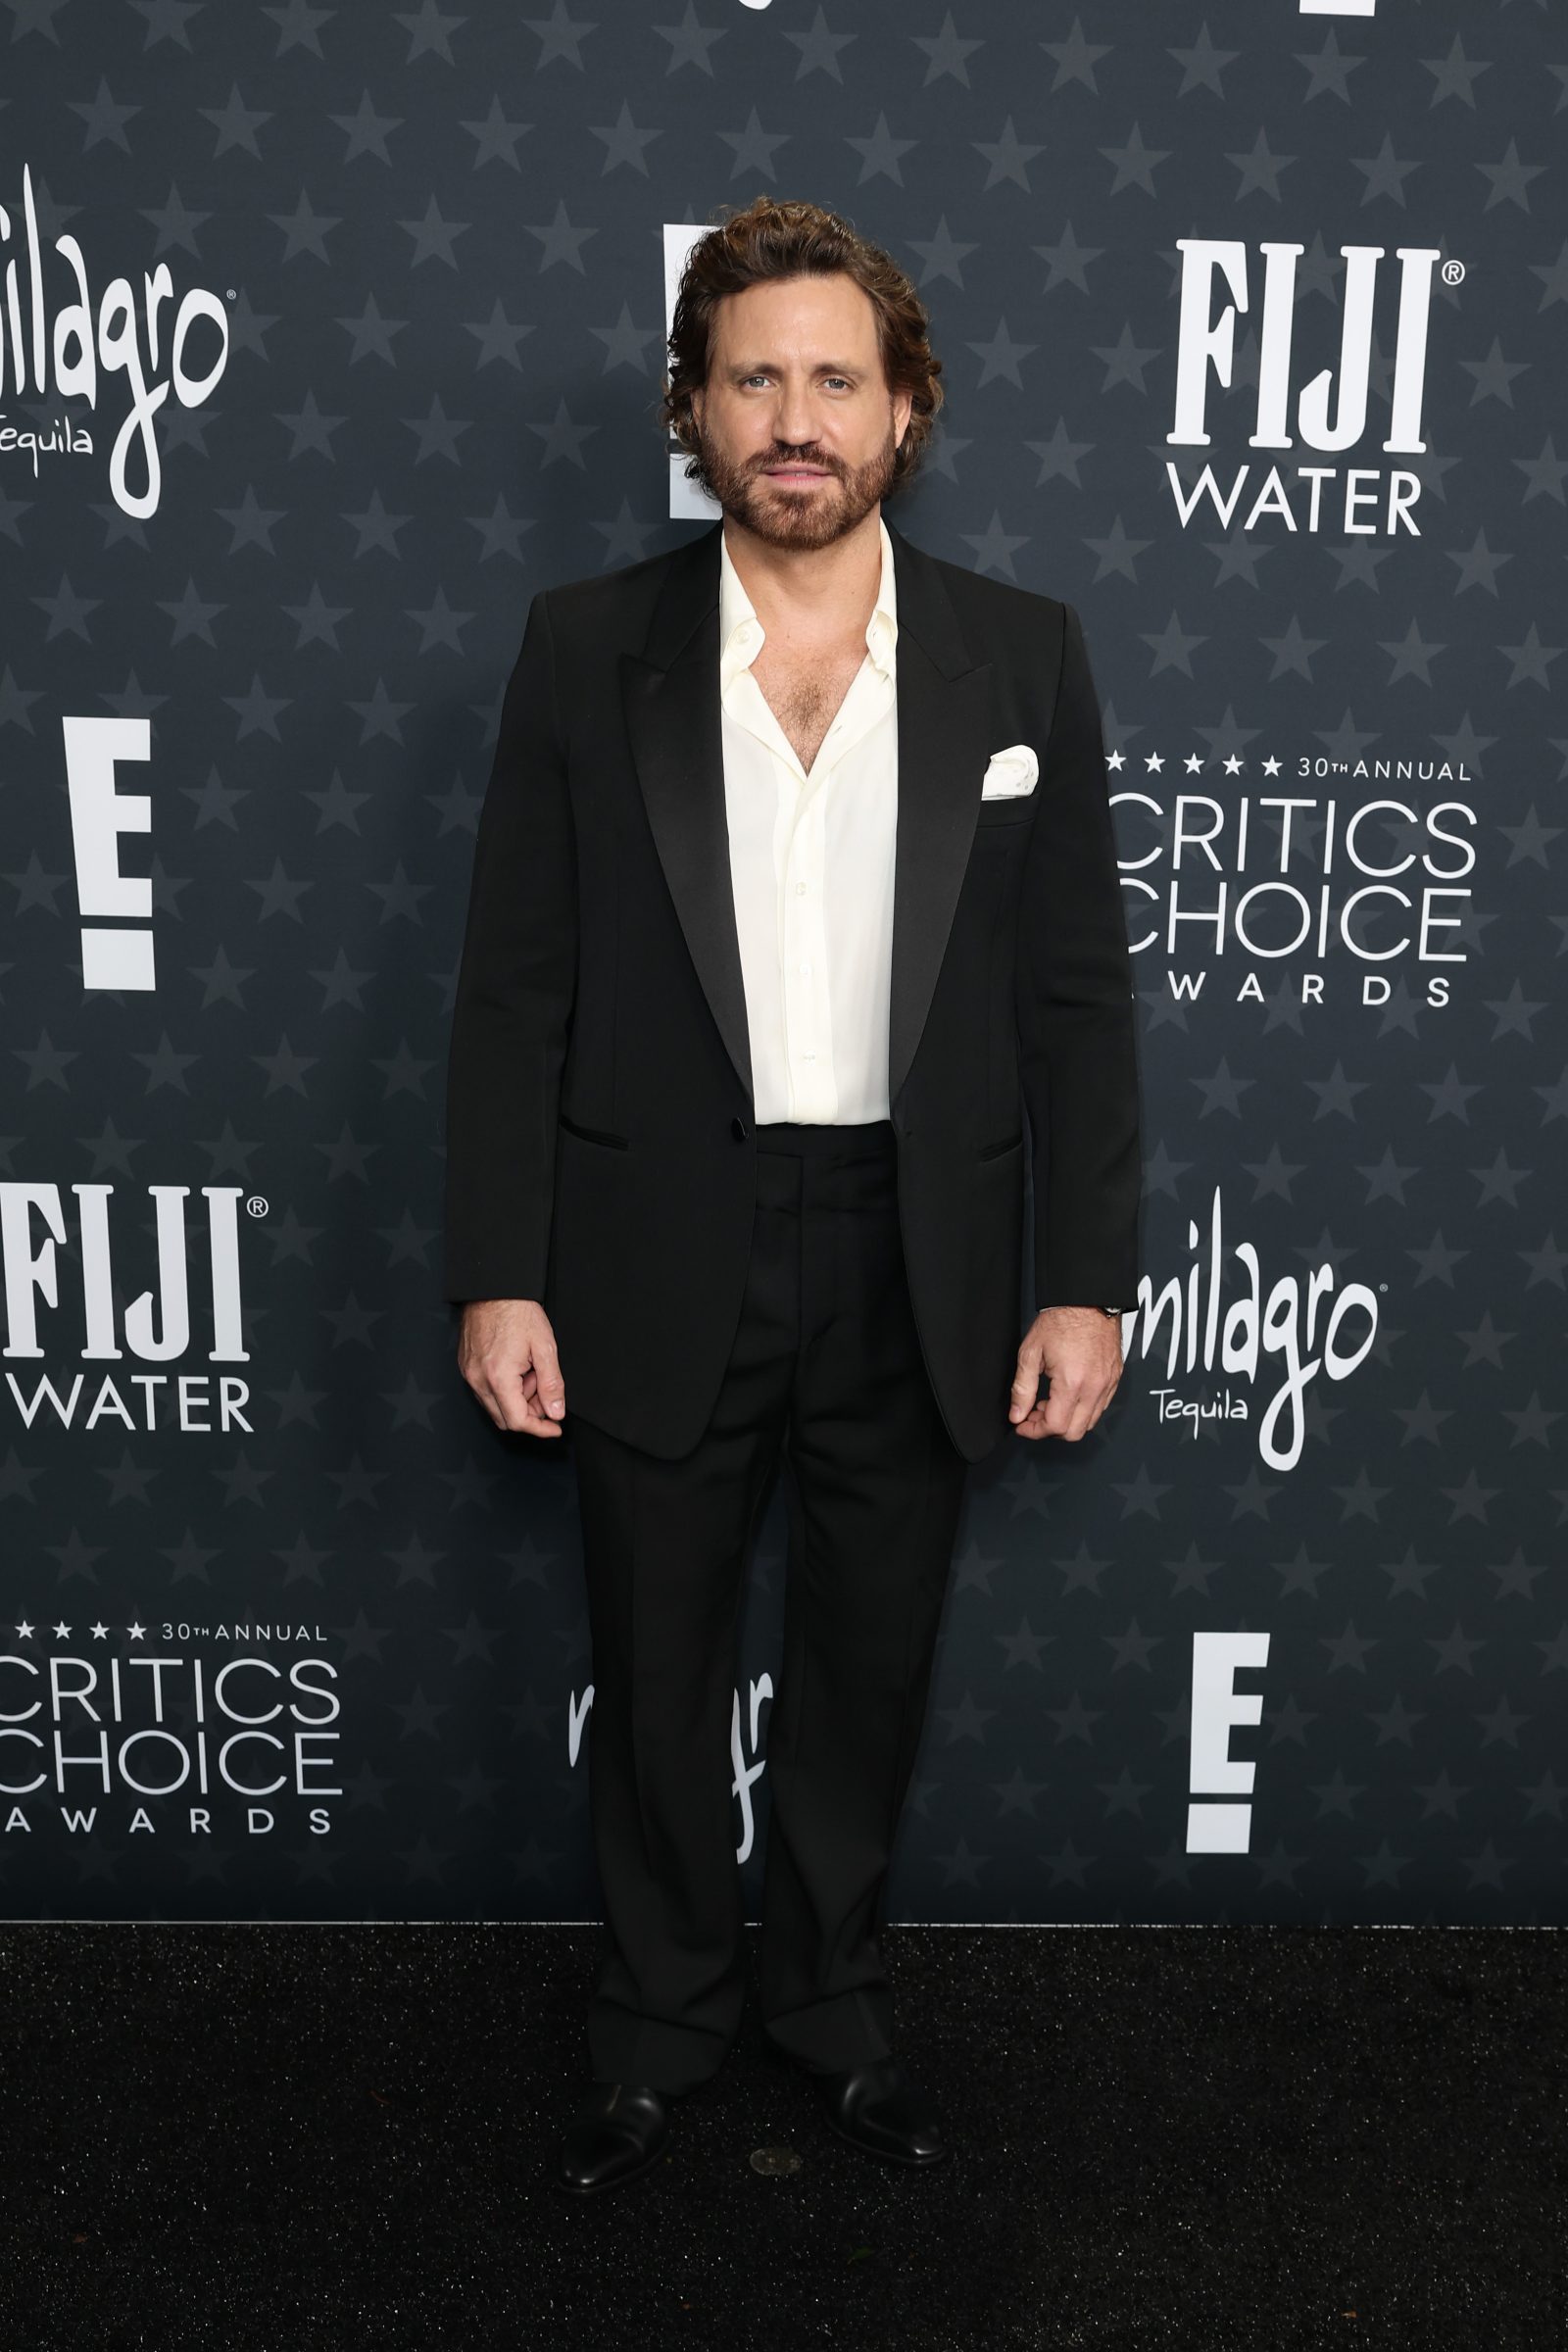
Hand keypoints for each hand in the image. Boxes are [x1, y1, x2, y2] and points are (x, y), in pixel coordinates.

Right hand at [458, 1298, 566, 1437]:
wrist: (494, 1289)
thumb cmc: (518, 1312)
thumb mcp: (545, 1348)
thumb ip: (552, 1384)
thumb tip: (556, 1412)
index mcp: (498, 1377)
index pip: (518, 1421)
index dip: (540, 1429)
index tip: (555, 1427)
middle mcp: (478, 1380)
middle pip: (505, 1419)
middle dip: (530, 1412)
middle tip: (545, 1389)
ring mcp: (469, 1374)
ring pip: (495, 1407)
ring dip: (517, 1400)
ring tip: (530, 1371)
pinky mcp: (466, 1367)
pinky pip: (485, 1392)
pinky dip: (504, 1389)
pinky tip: (517, 1368)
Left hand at [1009, 1305, 1122, 1442]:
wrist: (1088, 1300)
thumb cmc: (1061, 1320)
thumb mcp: (1031, 1353)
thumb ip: (1022, 1388)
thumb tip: (1017, 1414)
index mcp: (1072, 1382)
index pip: (1055, 1426)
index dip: (1034, 1431)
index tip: (1023, 1424)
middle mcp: (1095, 1387)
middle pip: (1074, 1432)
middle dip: (1050, 1429)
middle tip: (1034, 1413)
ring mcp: (1108, 1384)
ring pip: (1089, 1423)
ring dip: (1067, 1420)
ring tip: (1050, 1401)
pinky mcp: (1115, 1379)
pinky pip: (1100, 1408)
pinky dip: (1083, 1410)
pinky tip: (1068, 1394)